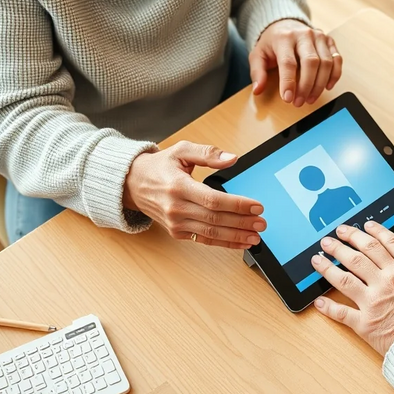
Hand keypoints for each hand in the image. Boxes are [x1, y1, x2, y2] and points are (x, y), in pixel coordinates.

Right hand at [123, 141, 265, 248]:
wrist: (132, 184)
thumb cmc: (158, 167)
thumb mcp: (181, 150)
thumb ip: (208, 153)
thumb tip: (232, 158)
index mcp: (178, 186)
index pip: (213, 200)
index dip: (237, 205)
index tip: (256, 206)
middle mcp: (176, 207)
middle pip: (215, 219)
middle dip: (242, 222)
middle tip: (262, 223)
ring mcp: (176, 223)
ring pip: (211, 232)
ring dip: (236, 236)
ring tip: (256, 236)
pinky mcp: (177, 232)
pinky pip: (204, 240)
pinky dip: (224, 243)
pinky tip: (240, 243)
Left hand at [249, 19, 342, 106]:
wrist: (285, 24)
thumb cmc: (272, 43)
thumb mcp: (258, 55)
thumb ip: (257, 73)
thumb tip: (258, 90)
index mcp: (284, 37)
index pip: (288, 62)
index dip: (289, 82)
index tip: (288, 98)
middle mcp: (304, 35)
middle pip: (311, 63)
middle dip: (306, 86)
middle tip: (299, 102)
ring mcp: (319, 37)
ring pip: (326, 63)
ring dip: (320, 85)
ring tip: (310, 98)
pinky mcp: (329, 41)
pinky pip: (337, 60)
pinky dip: (334, 75)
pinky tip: (327, 87)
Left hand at [311, 222, 393, 355]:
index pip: (387, 242)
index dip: (374, 231)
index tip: (364, 225)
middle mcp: (388, 279)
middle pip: (361, 253)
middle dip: (345, 241)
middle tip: (334, 234)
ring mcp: (373, 301)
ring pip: (344, 276)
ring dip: (328, 265)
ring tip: (317, 256)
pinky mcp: (365, 324)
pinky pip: (341, 312)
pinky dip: (327, 307)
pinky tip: (317, 301)